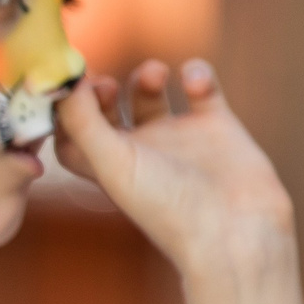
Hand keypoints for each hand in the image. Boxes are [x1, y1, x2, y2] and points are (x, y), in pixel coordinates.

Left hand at [53, 59, 295, 272]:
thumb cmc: (168, 207)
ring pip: (151, 95)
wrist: (237, 230)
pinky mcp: (218, 127)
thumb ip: (82, 124)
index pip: (72, 135)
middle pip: (108, 111)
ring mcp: (178, 138)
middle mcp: (140, 153)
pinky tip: (194, 81)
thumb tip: (66, 84)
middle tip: (108, 85)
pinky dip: (197, 74)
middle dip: (104, 91)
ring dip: (147, 76)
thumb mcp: (113, 166)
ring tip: (155, 75)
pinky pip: (201, 88)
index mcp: (108, 167)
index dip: (65, 111)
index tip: (71, 89)